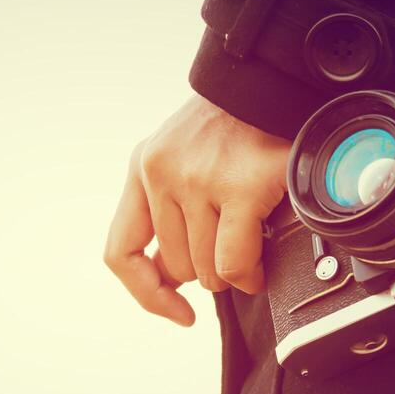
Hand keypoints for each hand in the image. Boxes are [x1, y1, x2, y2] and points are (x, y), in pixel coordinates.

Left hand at [104, 93, 289, 324]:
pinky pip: (234, 263)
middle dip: (208, 274)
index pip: (120, 251)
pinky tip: (259, 268)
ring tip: (251, 257)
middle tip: (233, 257)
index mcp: (142, 168)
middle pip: (175, 266)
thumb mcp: (183, 160)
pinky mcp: (240, 186)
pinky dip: (249, 275)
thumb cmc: (234, 127)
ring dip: (233, 276)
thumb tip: (169, 279)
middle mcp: (161, 173)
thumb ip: (169, 213)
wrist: (273, 82)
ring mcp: (198, 179)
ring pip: (207, 270)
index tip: (174, 310)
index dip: (146, 292)